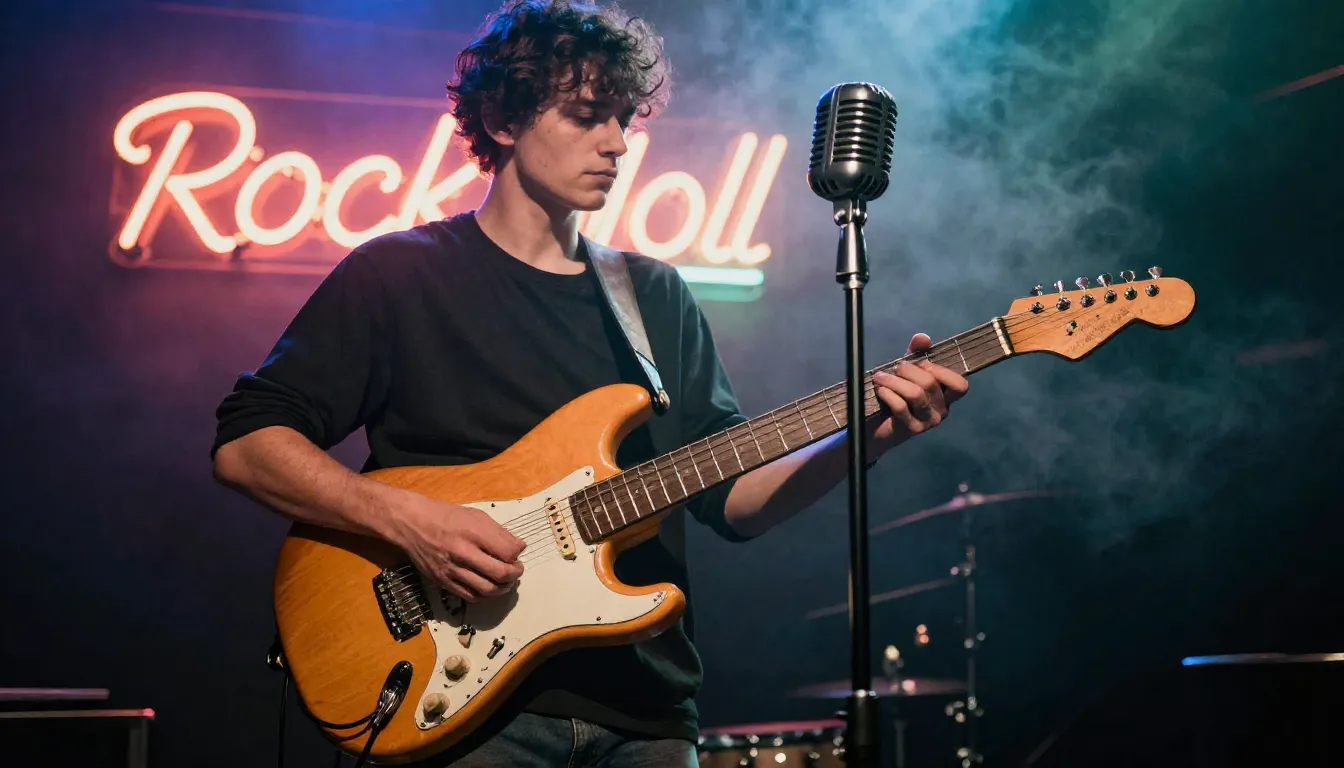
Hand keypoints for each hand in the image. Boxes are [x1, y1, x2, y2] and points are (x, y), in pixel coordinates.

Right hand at [390, 494, 526, 601]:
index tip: (516, 553)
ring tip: (506, 581)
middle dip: (514, 574)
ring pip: (487, 589)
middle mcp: (462, 552)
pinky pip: (470, 596)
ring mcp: (451, 570)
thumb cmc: (446, 516)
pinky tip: (488, 586)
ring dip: (503, 588)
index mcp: (473, 532)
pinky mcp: (442, 582)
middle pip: (500, 573)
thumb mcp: (475, 515)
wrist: (411, 524)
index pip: (507, 552)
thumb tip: (519, 548)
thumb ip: (499, 532)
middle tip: (516, 570)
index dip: (517, 555)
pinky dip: (484, 594)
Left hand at [868, 333, 969, 457]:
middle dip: (908, 370)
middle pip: (930, 383)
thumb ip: (916, 354)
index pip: (960, 386)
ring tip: (880, 377)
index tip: (923, 365)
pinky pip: (901, 406)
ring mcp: (927, 422)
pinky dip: (888, 394)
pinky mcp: (911, 429)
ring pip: (915, 394)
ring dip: (894, 381)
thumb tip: (923, 338)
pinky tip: (880, 390)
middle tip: (895, 368)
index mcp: (946, 396)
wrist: (878, 426)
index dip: (943, 372)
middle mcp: (941, 410)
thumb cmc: (897, 395)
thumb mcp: (908, 371)